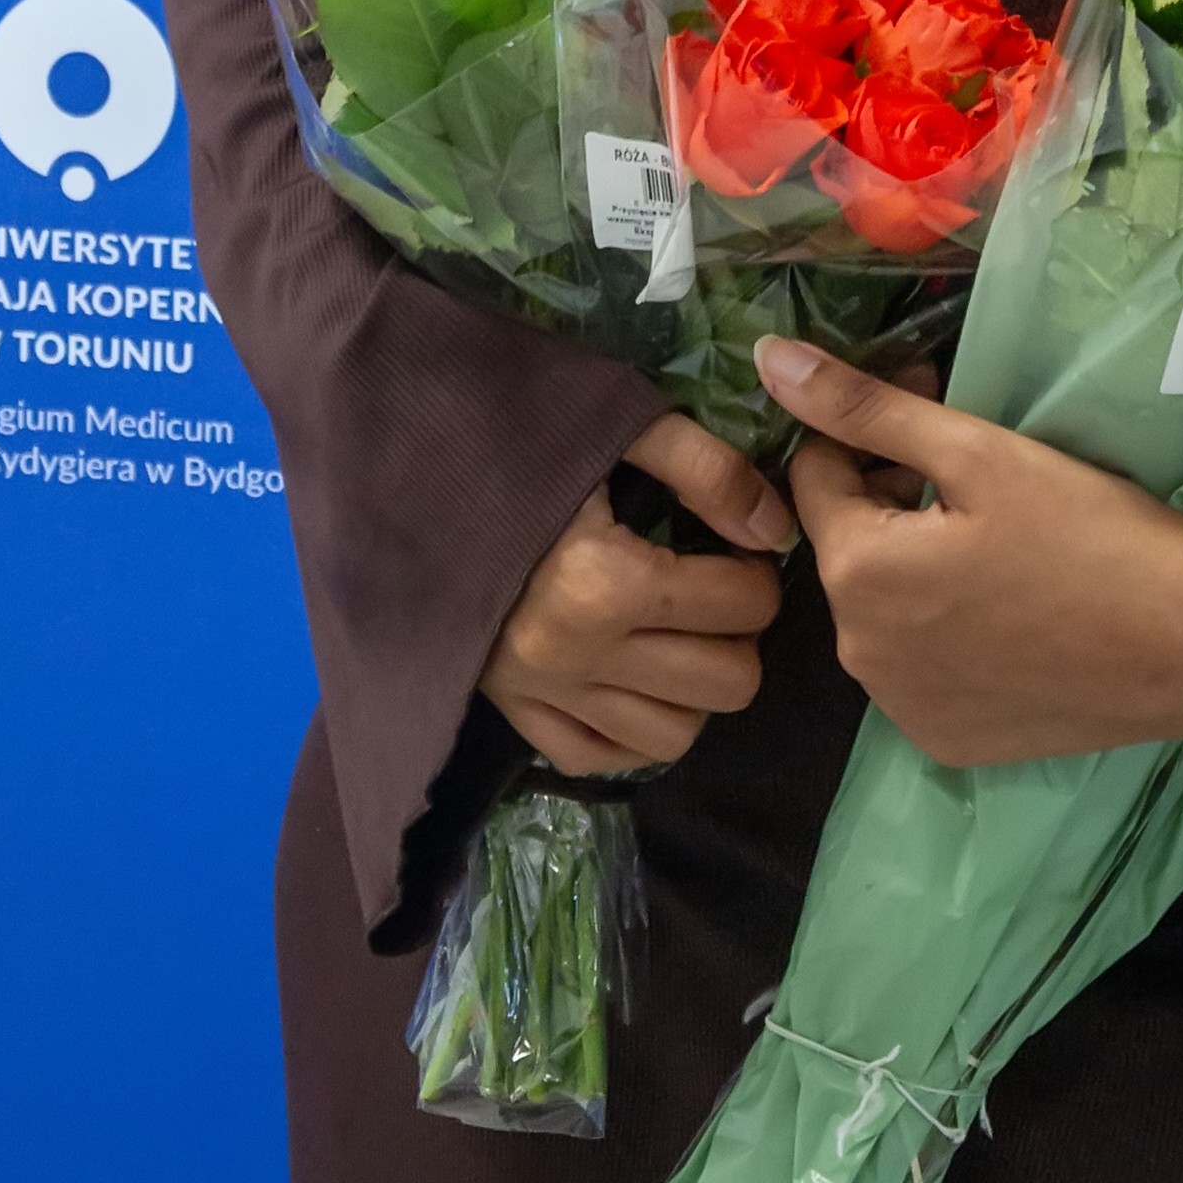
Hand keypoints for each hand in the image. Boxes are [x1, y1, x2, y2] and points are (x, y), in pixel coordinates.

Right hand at [479, 412, 791, 776]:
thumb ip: (708, 471)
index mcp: (609, 582)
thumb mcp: (619, 425)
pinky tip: (635, 678)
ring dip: (696, 687)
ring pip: (676, 735)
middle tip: (715, 594)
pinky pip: (601, 757)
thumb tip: (775, 531)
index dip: (758, 573)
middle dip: (739, 635)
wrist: (406, 460)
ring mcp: (544, 693)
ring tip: (680, 636)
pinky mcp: (513, 712)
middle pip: (727, 682)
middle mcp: (579, 655)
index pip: (743, 605)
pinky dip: (634, 727)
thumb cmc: (519, 436)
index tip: (737, 549)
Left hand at [761, 336, 1182, 768]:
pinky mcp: (949, 744)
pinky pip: (922, 671)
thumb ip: (865, 407)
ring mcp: (902, 710)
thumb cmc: (1089, 530)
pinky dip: (949, 637)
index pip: (816, 473)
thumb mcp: (976, 452)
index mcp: (855, 571)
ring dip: (918, 571)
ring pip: (884, 611)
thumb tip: (770, 359)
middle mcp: (857, 654)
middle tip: (982, 484)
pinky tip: (1013, 615)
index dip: (873, 436)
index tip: (941, 422)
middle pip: (850, 547)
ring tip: (1003, 550)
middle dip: (892, 504)